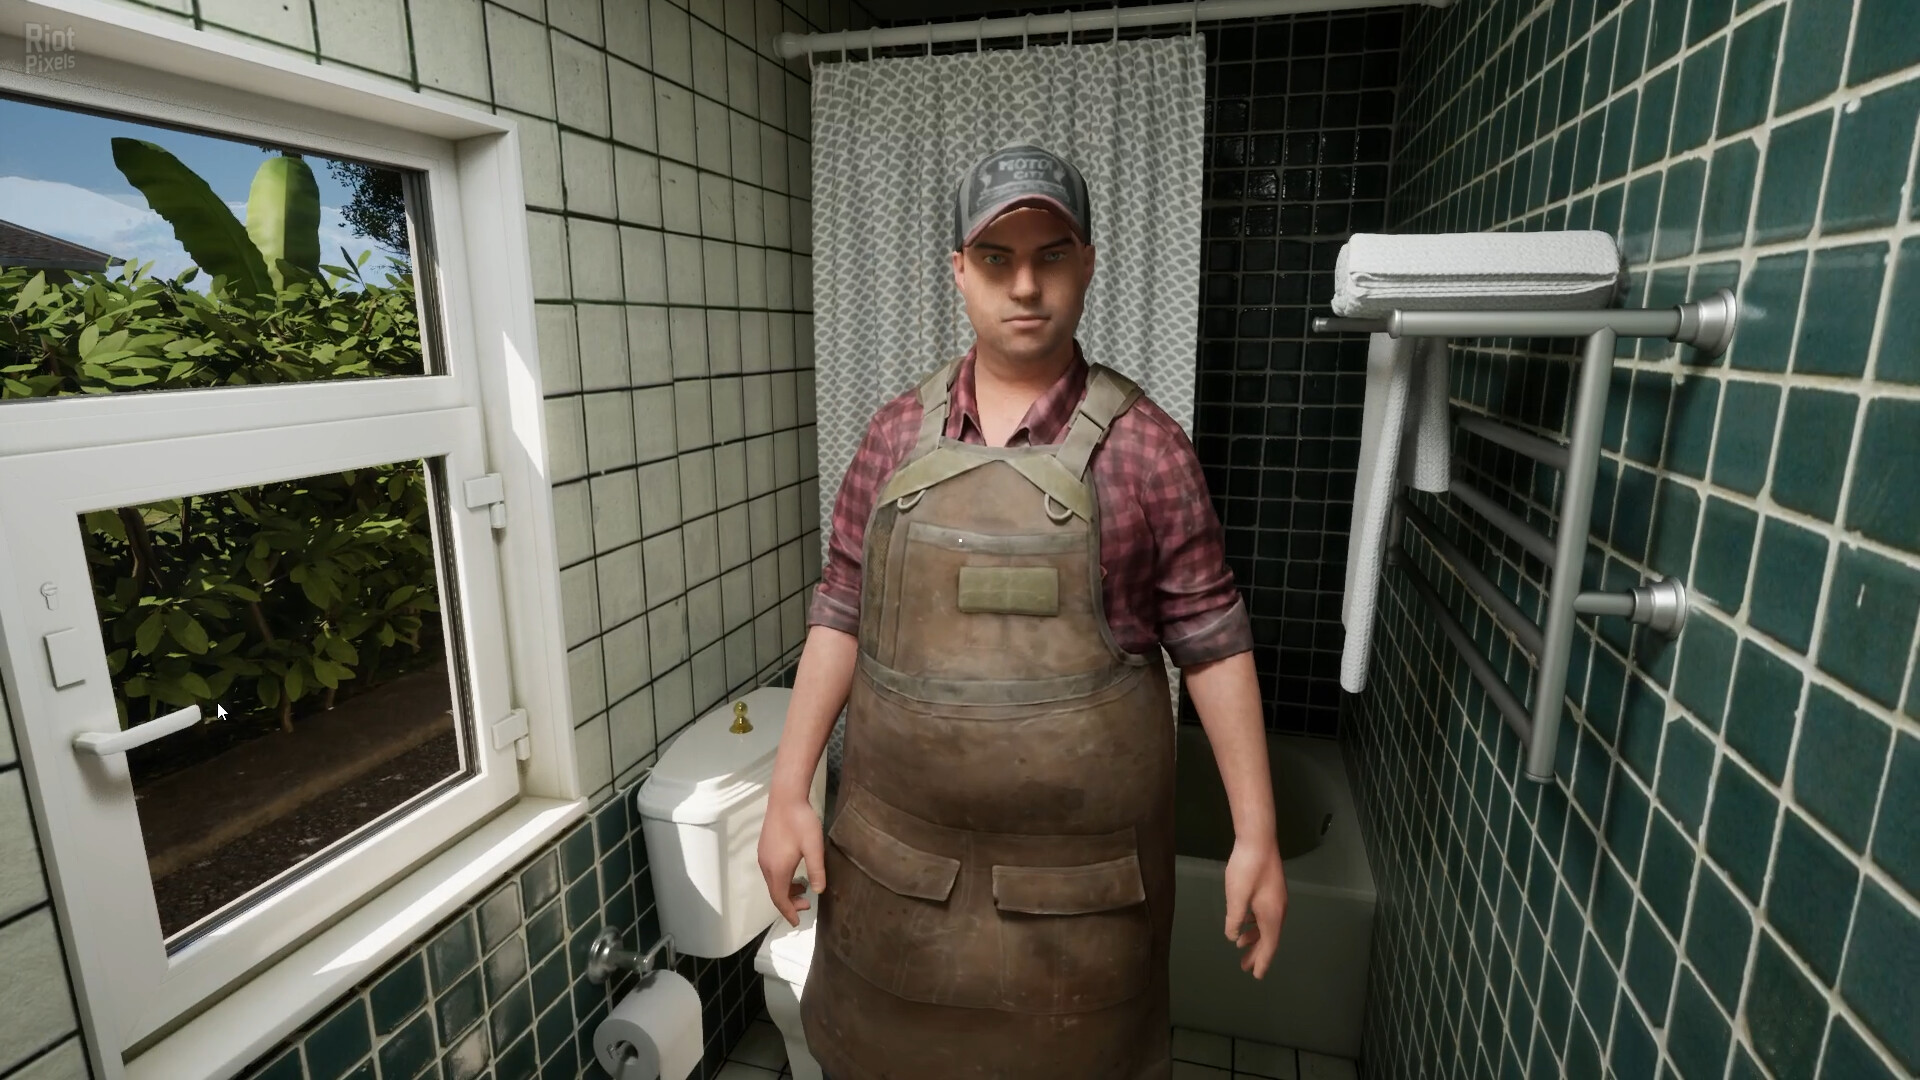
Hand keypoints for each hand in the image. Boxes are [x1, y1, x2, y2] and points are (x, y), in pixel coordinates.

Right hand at [757, 795, 825, 926]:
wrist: (786, 798)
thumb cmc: (801, 822)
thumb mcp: (814, 848)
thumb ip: (817, 871)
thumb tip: (818, 891)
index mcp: (777, 869)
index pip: (780, 899)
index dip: (788, 912)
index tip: (797, 922)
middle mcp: (766, 865)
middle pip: (775, 892)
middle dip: (789, 902)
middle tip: (806, 904)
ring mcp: (763, 856)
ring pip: (773, 881)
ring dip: (786, 890)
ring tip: (804, 888)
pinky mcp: (765, 847)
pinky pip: (771, 871)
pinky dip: (782, 879)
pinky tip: (795, 872)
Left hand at [1222, 834, 1287, 978]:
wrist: (1258, 839)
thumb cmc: (1246, 869)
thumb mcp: (1236, 898)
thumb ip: (1234, 920)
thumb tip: (1233, 937)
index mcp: (1272, 915)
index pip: (1269, 946)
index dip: (1262, 961)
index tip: (1256, 975)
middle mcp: (1279, 910)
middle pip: (1269, 938)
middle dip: (1257, 953)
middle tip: (1245, 967)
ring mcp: (1277, 899)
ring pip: (1267, 926)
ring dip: (1255, 938)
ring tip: (1240, 947)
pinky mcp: (1272, 890)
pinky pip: (1265, 915)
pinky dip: (1255, 924)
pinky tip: (1244, 922)